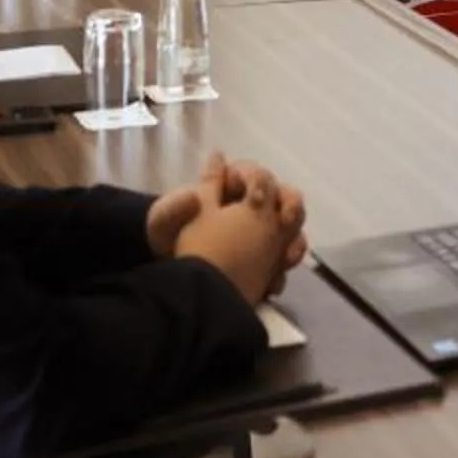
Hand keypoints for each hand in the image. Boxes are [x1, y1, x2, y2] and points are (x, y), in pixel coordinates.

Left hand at [165, 152, 308, 304]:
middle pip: (283, 196)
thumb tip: (193, 195)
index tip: (256, 198)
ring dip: (294, 241)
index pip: (254, 174)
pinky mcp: (265, 257)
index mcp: (229, 187)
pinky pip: (284, 259)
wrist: (171, 268)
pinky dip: (283, 270)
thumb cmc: (168, 235)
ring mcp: (262, 230)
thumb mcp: (164, 219)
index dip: (259, 181)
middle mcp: (251, 205)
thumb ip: (176, 207)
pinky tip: (273, 283)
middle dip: (290, 206)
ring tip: (286, 258)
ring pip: (291, 228)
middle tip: (286, 221)